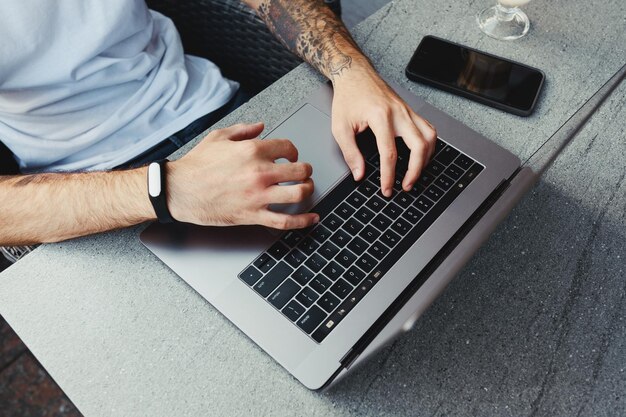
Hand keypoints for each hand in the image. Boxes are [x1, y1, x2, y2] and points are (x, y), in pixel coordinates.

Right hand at [167, 122, 318, 229]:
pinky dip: (303, 221)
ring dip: (307, 190)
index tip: (290, 156)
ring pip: (298, 193)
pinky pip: (285, 221)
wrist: (180, 191)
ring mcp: (258, 195)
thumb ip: (243, 130)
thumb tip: (261, 126)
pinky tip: (312, 218)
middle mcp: (259, 172)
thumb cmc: (196, 166)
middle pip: (300, 170)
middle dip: (305, 170)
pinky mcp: (253, 215)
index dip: (293, 151)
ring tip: (306, 188)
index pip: (288, 148)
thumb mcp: (218, 137)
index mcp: (252, 151)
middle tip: (303, 172)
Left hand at [331, 66, 436, 196]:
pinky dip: (428, 145)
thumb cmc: (348, 97)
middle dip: (415, 171)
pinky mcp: (410, 110)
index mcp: (380, 117)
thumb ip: (350, 153)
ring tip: (415, 174)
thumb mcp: (340, 127)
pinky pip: (428, 129)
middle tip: (406, 186)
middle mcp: (399, 113)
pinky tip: (420, 156)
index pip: (390, 153)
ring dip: (425, 159)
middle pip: (419, 146)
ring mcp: (407, 110)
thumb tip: (359, 174)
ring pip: (429, 137)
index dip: (389, 176)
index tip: (387, 188)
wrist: (355, 74)